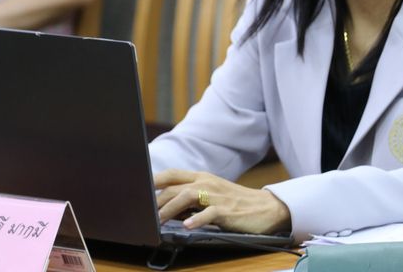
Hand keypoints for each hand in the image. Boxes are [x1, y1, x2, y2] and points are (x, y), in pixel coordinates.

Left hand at [154, 169, 290, 235]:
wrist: (264, 207)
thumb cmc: (234, 202)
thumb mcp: (211, 193)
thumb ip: (191, 195)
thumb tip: (166, 204)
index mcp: (201, 177)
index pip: (172, 174)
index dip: (154, 180)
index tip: (138, 188)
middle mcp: (206, 183)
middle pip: (175, 187)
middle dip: (156, 200)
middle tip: (143, 213)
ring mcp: (216, 196)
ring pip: (187, 197)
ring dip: (170, 209)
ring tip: (157, 220)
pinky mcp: (226, 210)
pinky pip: (209, 213)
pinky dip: (197, 219)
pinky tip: (187, 227)